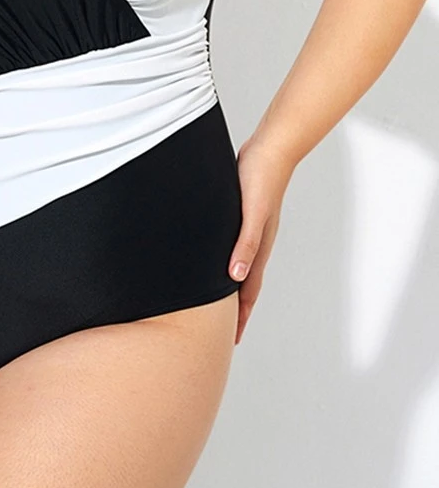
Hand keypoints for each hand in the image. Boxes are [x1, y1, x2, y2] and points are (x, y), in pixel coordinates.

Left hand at [228, 139, 293, 344]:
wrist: (270, 149)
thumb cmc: (260, 179)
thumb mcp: (251, 214)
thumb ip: (245, 244)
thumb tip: (236, 276)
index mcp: (258, 247)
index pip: (248, 290)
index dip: (239, 315)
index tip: (232, 339)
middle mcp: (255, 242)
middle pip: (245, 283)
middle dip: (235, 308)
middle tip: (224, 331)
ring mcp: (250, 228)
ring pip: (239, 265)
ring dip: (231, 285)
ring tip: (218, 301)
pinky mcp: (243, 214)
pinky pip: (234, 245)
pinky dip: (228, 259)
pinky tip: (217, 258)